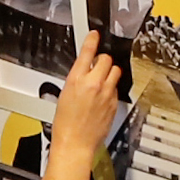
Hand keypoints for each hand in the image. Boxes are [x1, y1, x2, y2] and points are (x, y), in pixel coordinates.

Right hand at [47, 35, 121, 164]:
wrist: (75, 144)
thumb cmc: (65, 125)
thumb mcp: (63, 95)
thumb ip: (76, 80)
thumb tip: (82, 72)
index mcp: (76, 80)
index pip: (88, 52)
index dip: (91, 40)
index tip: (94, 35)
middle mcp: (94, 84)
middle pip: (106, 59)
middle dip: (102, 60)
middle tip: (97, 65)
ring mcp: (106, 93)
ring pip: (115, 71)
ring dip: (109, 72)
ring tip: (102, 79)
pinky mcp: (114, 103)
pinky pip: (116, 88)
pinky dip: (111, 88)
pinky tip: (102, 97)